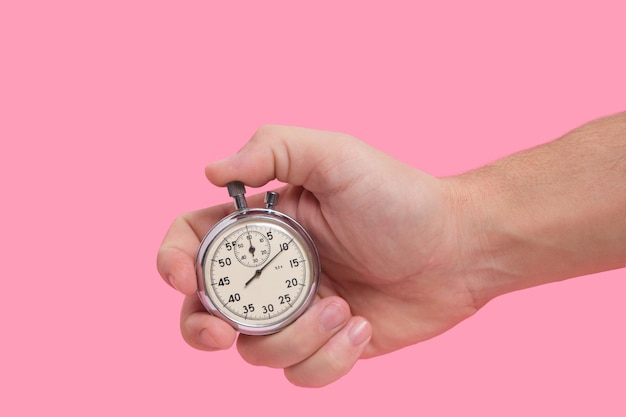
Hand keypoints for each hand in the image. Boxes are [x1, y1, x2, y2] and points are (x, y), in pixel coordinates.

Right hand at [157, 125, 482, 386]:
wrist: (459, 249)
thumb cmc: (399, 197)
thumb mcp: (335, 156)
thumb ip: (272, 149)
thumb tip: (210, 171)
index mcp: (264, 227)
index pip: (193, 242)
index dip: (171, 260)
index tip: (182, 278)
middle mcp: (273, 272)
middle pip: (204, 311)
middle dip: (202, 328)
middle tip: (225, 331)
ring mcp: (298, 312)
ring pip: (255, 351)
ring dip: (295, 337)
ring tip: (343, 308)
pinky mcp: (327, 346)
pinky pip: (300, 374)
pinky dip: (328, 359)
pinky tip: (362, 325)